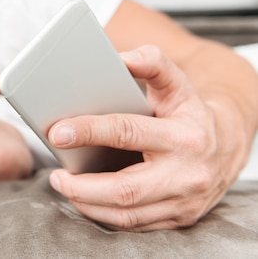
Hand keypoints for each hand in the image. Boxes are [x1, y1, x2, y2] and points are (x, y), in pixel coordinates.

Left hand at [47, 45, 228, 231]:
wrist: (227, 145)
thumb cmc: (188, 111)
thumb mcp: (176, 82)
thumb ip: (152, 63)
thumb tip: (121, 58)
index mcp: (184, 136)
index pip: (127, 133)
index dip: (88, 131)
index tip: (57, 132)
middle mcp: (186, 174)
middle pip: (125, 189)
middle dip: (82, 186)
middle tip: (56, 175)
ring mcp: (183, 202)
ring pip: (127, 214)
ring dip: (87, 203)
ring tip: (63, 185)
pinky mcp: (178, 219)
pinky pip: (135, 224)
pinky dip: (104, 214)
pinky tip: (85, 199)